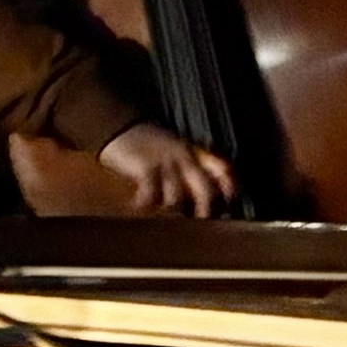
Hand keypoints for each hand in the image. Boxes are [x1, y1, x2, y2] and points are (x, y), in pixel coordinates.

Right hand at [98, 121, 235, 215]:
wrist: (117, 123)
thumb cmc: (145, 141)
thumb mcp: (174, 148)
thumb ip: (189, 166)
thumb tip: (202, 195)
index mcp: (194, 153)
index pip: (223, 171)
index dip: (229, 189)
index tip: (227, 205)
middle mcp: (184, 158)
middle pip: (205, 190)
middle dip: (205, 211)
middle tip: (199, 223)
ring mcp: (165, 163)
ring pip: (178, 197)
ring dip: (171, 209)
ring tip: (162, 216)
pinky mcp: (145, 166)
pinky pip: (151, 192)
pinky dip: (144, 203)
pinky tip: (138, 205)